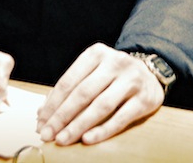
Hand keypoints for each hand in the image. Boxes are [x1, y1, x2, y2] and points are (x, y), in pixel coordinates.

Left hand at [36, 43, 164, 145]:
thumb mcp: (92, 73)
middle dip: (62, 116)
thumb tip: (43, 114)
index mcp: (96, 53)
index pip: (69, 81)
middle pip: (83, 93)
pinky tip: (88, 139)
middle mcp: (115, 63)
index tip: (41, 122)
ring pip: (101, 105)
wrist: (151, 73)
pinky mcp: (145, 98)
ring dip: (79, 125)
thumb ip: (69, 90)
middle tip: (48, 134)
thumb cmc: (113, 76)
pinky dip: (103, 130)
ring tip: (63, 139)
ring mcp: (132, 80)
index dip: (53, 103)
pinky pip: (121, 118)